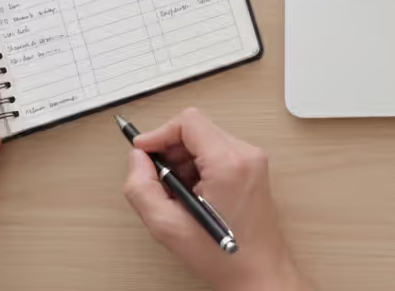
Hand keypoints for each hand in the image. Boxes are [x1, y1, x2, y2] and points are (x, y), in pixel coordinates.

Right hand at [123, 109, 311, 290]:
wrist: (258, 272)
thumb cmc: (222, 256)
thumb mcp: (167, 225)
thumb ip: (141, 187)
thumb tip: (136, 157)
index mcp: (228, 163)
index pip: (188, 122)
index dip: (159, 133)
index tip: (142, 151)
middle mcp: (246, 155)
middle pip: (197, 128)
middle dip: (170, 149)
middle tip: (158, 179)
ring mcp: (253, 160)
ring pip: (206, 140)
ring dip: (184, 160)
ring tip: (178, 193)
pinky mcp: (253, 168)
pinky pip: (218, 152)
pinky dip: (198, 167)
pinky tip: (193, 194)